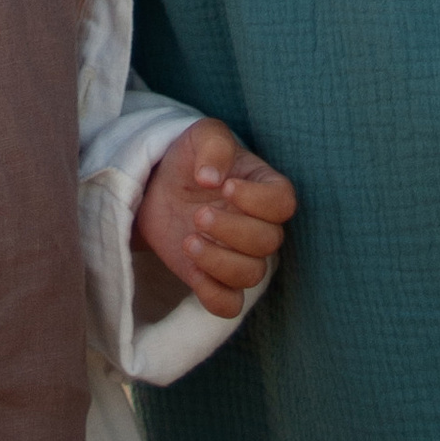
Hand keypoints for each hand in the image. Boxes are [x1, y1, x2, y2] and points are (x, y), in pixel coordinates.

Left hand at [135, 117, 295, 317]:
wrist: (156, 187)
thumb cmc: (188, 158)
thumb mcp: (200, 135)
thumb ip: (213, 145)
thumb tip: (212, 178)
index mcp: (264, 188)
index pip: (283, 202)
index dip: (259, 201)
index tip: (226, 187)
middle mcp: (259, 225)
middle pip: (268, 242)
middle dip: (232, 231)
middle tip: (198, 215)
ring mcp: (239, 255)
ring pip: (251, 275)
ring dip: (219, 262)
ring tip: (188, 241)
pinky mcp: (215, 279)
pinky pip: (229, 305)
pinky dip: (213, 295)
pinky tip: (192, 271)